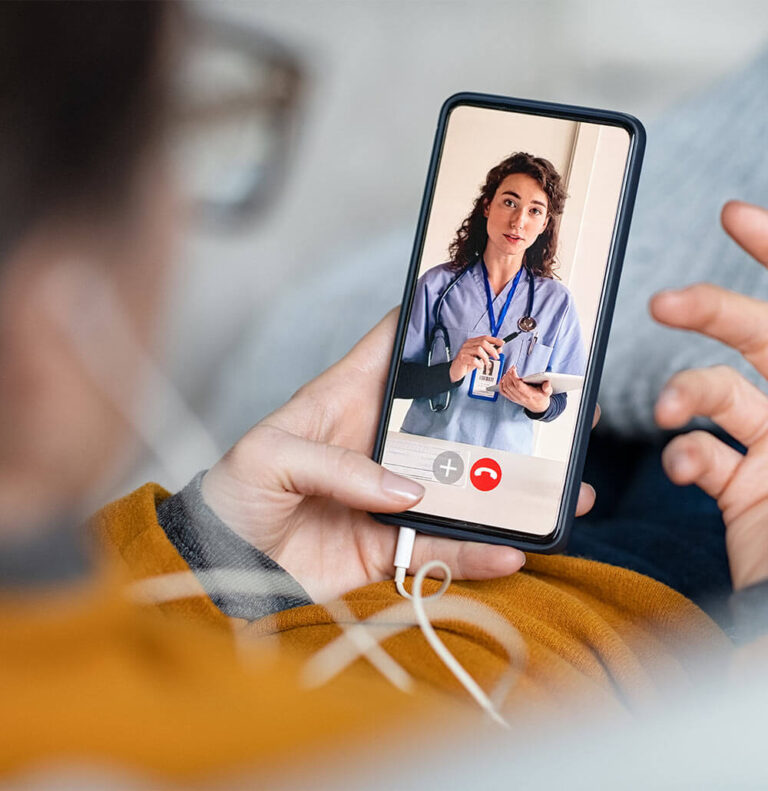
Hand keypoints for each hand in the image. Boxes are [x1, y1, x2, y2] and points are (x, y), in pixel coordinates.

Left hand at [202, 312, 598, 601]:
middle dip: (501, 408)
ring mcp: (391, 495)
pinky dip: (478, 552)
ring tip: (560, 488)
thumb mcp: (269, 456)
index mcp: (346, 399)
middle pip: (451, 417)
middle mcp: (380, 442)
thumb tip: (408, 491)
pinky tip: (514, 550)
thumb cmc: (233, 495)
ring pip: (463, 486)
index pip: (396, 345)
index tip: (488, 306)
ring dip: (509, 488)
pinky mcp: (390, 545)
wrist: (220, 566)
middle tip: (552, 402)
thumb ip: (336, 464)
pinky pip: (443, 548)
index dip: (437, 320)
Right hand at [449, 335, 501, 381]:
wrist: (455, 371)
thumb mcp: (480, 358)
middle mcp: (467, 344)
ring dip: (485, 358)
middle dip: (492, 350)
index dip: (494, 340)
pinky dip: (479, 364)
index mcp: (472, 342)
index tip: (502, 343)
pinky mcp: (462, 358)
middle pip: (483, 342)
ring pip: (479, 350)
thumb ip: (489, 353)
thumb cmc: (467, 363)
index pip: (485, 337)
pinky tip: (479, 366)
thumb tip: (499, 349)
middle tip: (496, 357)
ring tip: (486, 363)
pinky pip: (473, 360)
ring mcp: (464, 351)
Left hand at [498, 365, 551, 412]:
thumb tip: (547, 383)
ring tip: (508, 372)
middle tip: (511, 368)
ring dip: (505, 379)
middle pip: (510, 385)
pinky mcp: (512, 398)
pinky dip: (501, 385)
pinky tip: (502, 379)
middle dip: (509, 375)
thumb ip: (548, 388)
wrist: (538, 407)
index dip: (514, 376)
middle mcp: (521, 397)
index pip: (518, 385)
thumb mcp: (547, 392)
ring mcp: (515, 398)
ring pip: (506, 388)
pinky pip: (503, 392)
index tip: (513, 369)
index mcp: (529, 394)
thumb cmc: (542, 397)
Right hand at [651, 200, 767, 589]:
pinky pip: (703, 453)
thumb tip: (713, 398)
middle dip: (711, 310)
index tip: (736, 217)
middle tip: (664, 303)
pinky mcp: (746, 491)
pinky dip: (681, 454)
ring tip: (667, 414)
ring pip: (723, 393)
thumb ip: (759, 417)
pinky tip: (687, 473)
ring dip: (684, 393)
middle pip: (764, 337)